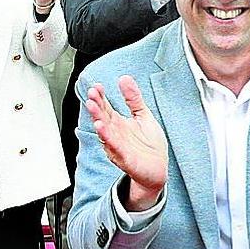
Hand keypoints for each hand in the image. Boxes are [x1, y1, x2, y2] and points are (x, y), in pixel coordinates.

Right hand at [85, 76, 167, 209]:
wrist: (158, 169)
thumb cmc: (149, 145)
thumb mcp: (143, 116)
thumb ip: (133, 98)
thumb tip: (124, 78)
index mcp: (118, 123)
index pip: (106, 107)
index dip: (101, 97)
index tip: (97, 86)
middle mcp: (115, 134)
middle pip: (102, 117)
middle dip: (96, 105)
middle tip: (91, 94)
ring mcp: (117, 146)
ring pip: (105, 131)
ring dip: (97, 119)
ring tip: (92, 108)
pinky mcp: (124, 158)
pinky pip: (114, 146)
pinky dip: (107, 137)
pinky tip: (101, 128)